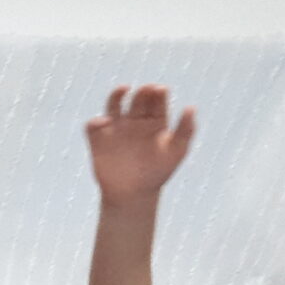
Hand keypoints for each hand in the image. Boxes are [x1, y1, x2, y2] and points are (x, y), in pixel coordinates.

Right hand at [86, 84, 196, 204]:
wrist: (133, 195)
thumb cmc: (158, 173)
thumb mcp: (177, 151)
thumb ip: (185, 130)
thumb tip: (190, 107)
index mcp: (155, 121)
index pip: (157, 99)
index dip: (158, 92)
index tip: (160, 91)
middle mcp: (135, 121)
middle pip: (137, 99)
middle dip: (142, 92)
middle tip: (147, 91)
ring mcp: (116, 130)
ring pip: (114, 105)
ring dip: (117, 95)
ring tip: (123, 89)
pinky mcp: (98, 141)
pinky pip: (93, 126)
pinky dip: (95, 122)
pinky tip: (104, 122)